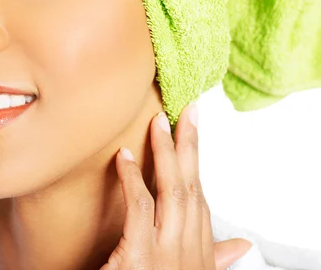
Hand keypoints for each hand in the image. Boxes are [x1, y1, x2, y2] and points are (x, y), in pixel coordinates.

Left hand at [101, 105, 251, 269]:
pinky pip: (139, 209)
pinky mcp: (142, 256)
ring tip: (159, 122)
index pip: (199, 195)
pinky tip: (123, 157)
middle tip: (188, 110)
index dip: (198, 160)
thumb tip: (240, 246)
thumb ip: (216, 258)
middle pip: (192, 185)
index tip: (194, 128)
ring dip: (167, 154)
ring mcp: (167, 250)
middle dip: (191, 145)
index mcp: (197, 247)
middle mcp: (188, 246)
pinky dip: (132, 181)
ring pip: (172, 191)